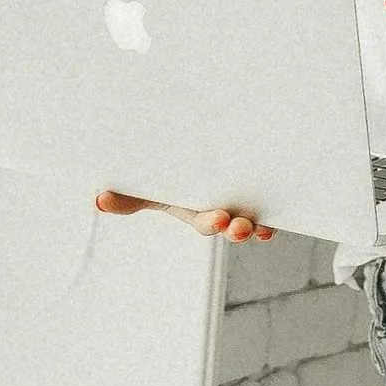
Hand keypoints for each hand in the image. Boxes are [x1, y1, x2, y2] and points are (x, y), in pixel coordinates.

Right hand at [93, 190, 272, 241]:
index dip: (212, 222)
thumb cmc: (168, 178)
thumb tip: (98, 199)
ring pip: (254, 217)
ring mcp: (243, 203)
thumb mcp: (148, 186)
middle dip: (237, 227)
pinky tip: (287, 208)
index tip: (219, 218)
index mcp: (196, 209)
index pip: (205, 221)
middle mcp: (222, 210)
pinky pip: (273, 203)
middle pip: (233, 224)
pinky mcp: (260, 191)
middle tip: (240, 225)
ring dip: (259, 223)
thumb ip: (127, 196)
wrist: (193, 157)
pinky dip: (279, 208)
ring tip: (264, 227)